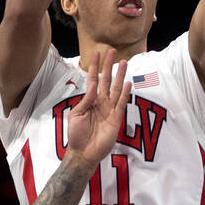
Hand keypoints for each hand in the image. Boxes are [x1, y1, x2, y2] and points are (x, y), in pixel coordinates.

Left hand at [65, 50, 131, 168]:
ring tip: (124, 62)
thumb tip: (93, 86)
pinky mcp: (116, 119)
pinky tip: (127, 83)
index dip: (95, 67)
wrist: (83, 153)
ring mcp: (109, 110)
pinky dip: (125, 93)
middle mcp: (100, 102)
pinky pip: (121, 103)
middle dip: (109, 66)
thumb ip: (85, 100)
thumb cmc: (76, 135)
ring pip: (116, 89)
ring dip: (119, 76)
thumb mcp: (76, 115)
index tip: (97, 53)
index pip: (93, 80)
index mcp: (89, 101)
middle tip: (112, 51)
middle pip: (106, 80)